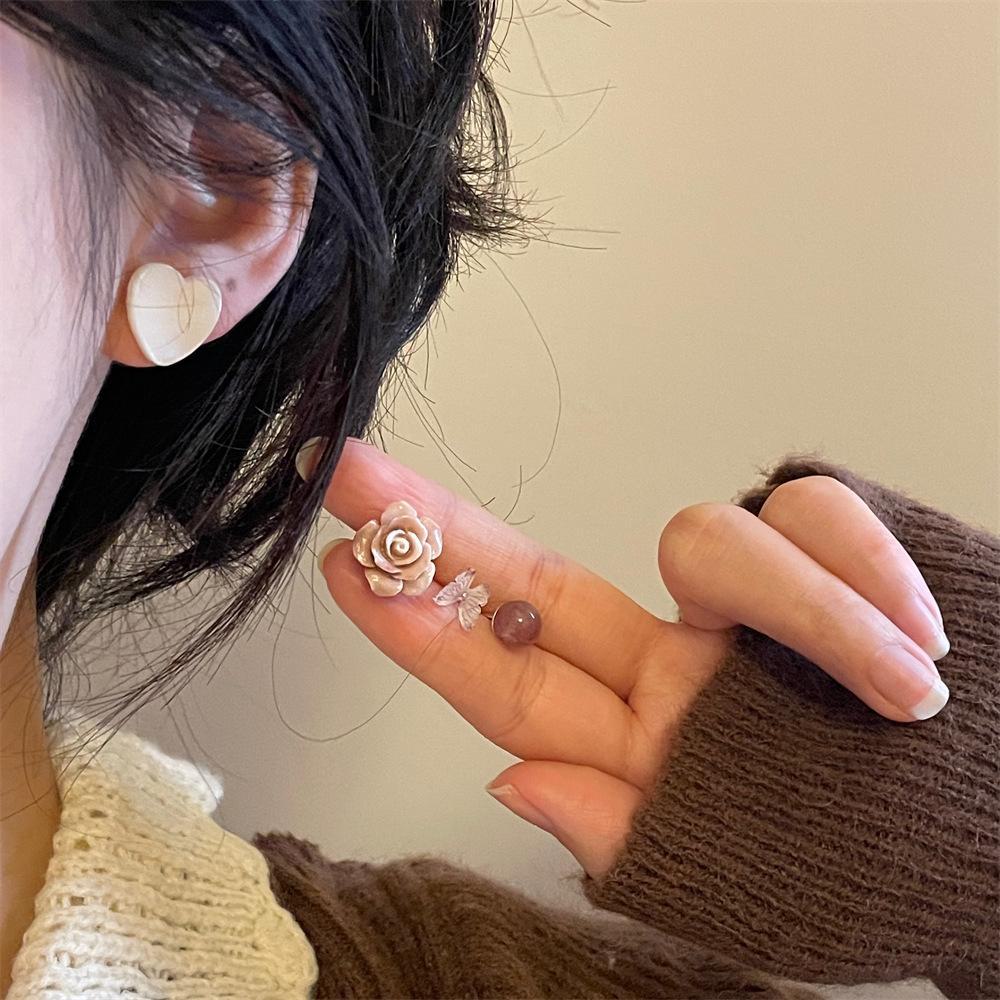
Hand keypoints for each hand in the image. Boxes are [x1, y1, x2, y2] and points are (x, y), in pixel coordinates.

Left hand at [305, 438, 950, 878]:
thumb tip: (515, 785)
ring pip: (706, 540)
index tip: (349, 569)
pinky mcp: (836, 553)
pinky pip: (821, 518)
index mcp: (649, 745)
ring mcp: (752, 607)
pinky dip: (866, 572)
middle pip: (546, 582)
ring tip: (904, 690)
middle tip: (351, 476)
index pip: (514, 680)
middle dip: (448, 530)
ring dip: (804, 608)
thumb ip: (630, 837)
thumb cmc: (881, 875)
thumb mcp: (740, 882)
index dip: (429, 627)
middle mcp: (682, 663)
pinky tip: (920, 634)